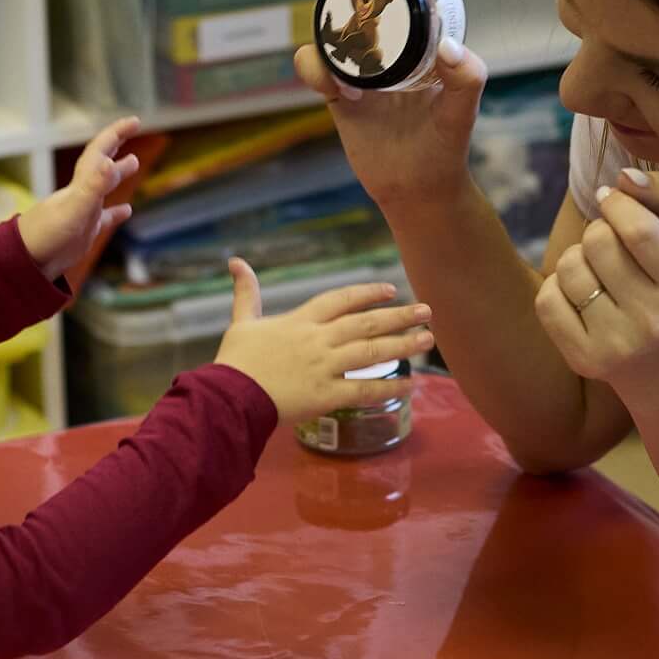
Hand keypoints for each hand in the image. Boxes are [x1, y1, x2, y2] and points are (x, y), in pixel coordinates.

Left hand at [20, 117, 140, 278]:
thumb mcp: (74, 209)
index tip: (135, 121)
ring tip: (134, 162)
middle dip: (116, 143)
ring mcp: (83, 212)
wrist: (25, 263)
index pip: (100, 150)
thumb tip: (111, 162)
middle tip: (132, 129)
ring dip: (117, 173)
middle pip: (101, 161)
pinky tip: (127, 211)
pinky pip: (104, 217)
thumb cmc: (47, 235)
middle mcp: (82, 193)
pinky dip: (116, 212)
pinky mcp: (84, 231)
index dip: (117, 133)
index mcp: (81, 184)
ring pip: (103, 187)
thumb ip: (93, 186)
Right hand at [211, 261, 435, 427]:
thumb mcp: (241, 321)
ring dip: (403, 344)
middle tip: (427, 310)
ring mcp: (325, 367)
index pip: (341, 299)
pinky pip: (365, 390)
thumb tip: (235, 261)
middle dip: (399, 316)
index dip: (367, 293)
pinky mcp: (327, 395)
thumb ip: (246, 292)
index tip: (390, 290)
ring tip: (428, 339)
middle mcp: (319, 340)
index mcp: (301, 320)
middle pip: (366, 323)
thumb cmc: (236, 361)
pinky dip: (389, 387)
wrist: (230, 397)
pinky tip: (411, 385)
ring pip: (372, 352)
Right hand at [293, 0, 487, 213]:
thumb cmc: (445, 145)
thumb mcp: (464, 110)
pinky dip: (317, 71)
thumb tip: (448, 47)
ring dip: (324, 18)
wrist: (416, 187)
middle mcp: (391, 39)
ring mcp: (358, 60)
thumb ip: (466, 77)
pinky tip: (342, 95)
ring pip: (328, 19)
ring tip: (337, 42)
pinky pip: (312, 63)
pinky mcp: (335, 87)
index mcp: (426, 32)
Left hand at [533, 169, 658, 395]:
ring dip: (577, 258)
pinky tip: (581, 297)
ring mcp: (616, 344)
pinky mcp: (583, 359)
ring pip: (569, 268)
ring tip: (598, 273)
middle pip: (597, 242)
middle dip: (598, 230)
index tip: (612, 200)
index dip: (616, 203)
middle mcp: (654, 320)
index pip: (638, 230)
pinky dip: (557, 288)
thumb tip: (623, 176)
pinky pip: (547, 300)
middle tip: (611, 247)